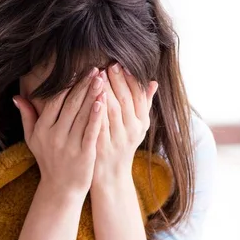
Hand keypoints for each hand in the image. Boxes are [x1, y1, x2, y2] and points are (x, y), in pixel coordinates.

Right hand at [14, 68, 104, 196]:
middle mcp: (54, 136)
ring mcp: (69, 146)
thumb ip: (27, 117)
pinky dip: (96, 116)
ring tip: (102, 80)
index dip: (67, 85)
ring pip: (81, 115)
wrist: (61, 189)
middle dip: (83, 86)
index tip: (78, 70)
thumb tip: (17, 96)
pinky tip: (103, 102)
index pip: (55, 101)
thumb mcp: (33, 139)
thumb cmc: (49, 160)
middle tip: (94, 69)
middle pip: (70, 105)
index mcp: (42, 129)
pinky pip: (90, 131)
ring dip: (92, 96)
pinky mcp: (84, 154)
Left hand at [93, 63, 157, 185]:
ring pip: (111, 110)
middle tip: (107, 65)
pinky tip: (87, 97)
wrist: (111, 175)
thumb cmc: (123, 145)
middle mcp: (132, 130)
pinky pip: (97, 124)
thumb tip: (153, 82)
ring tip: (96, 76)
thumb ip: (144, 104)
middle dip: (116, 81)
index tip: (121, 64)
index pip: (137, 96)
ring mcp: (117, 139)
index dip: (130, 79)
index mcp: (141, 122)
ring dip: (104, 91)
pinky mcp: (101, 146)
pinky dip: (93, 110)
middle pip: (125, 100)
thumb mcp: (138, 126)